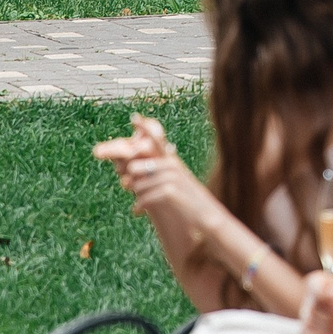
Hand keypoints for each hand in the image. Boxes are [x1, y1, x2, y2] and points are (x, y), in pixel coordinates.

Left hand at [97, 118, 212, 224]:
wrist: (207, 216)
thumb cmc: (190, 201)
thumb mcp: (179, 184)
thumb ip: (161, 175)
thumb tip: (139, 170)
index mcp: (172, 161)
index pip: (156, 140)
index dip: (145, 127)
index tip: (134, 116)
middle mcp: (172, 165)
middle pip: (139, 165)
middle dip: (131, 177)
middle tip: (125, 185)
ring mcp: (172, 177)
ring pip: (141, 183)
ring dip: (136, 194)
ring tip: (136, 204)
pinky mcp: (171, 191)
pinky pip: (146, 196)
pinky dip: (140, 205)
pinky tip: (136, 212)